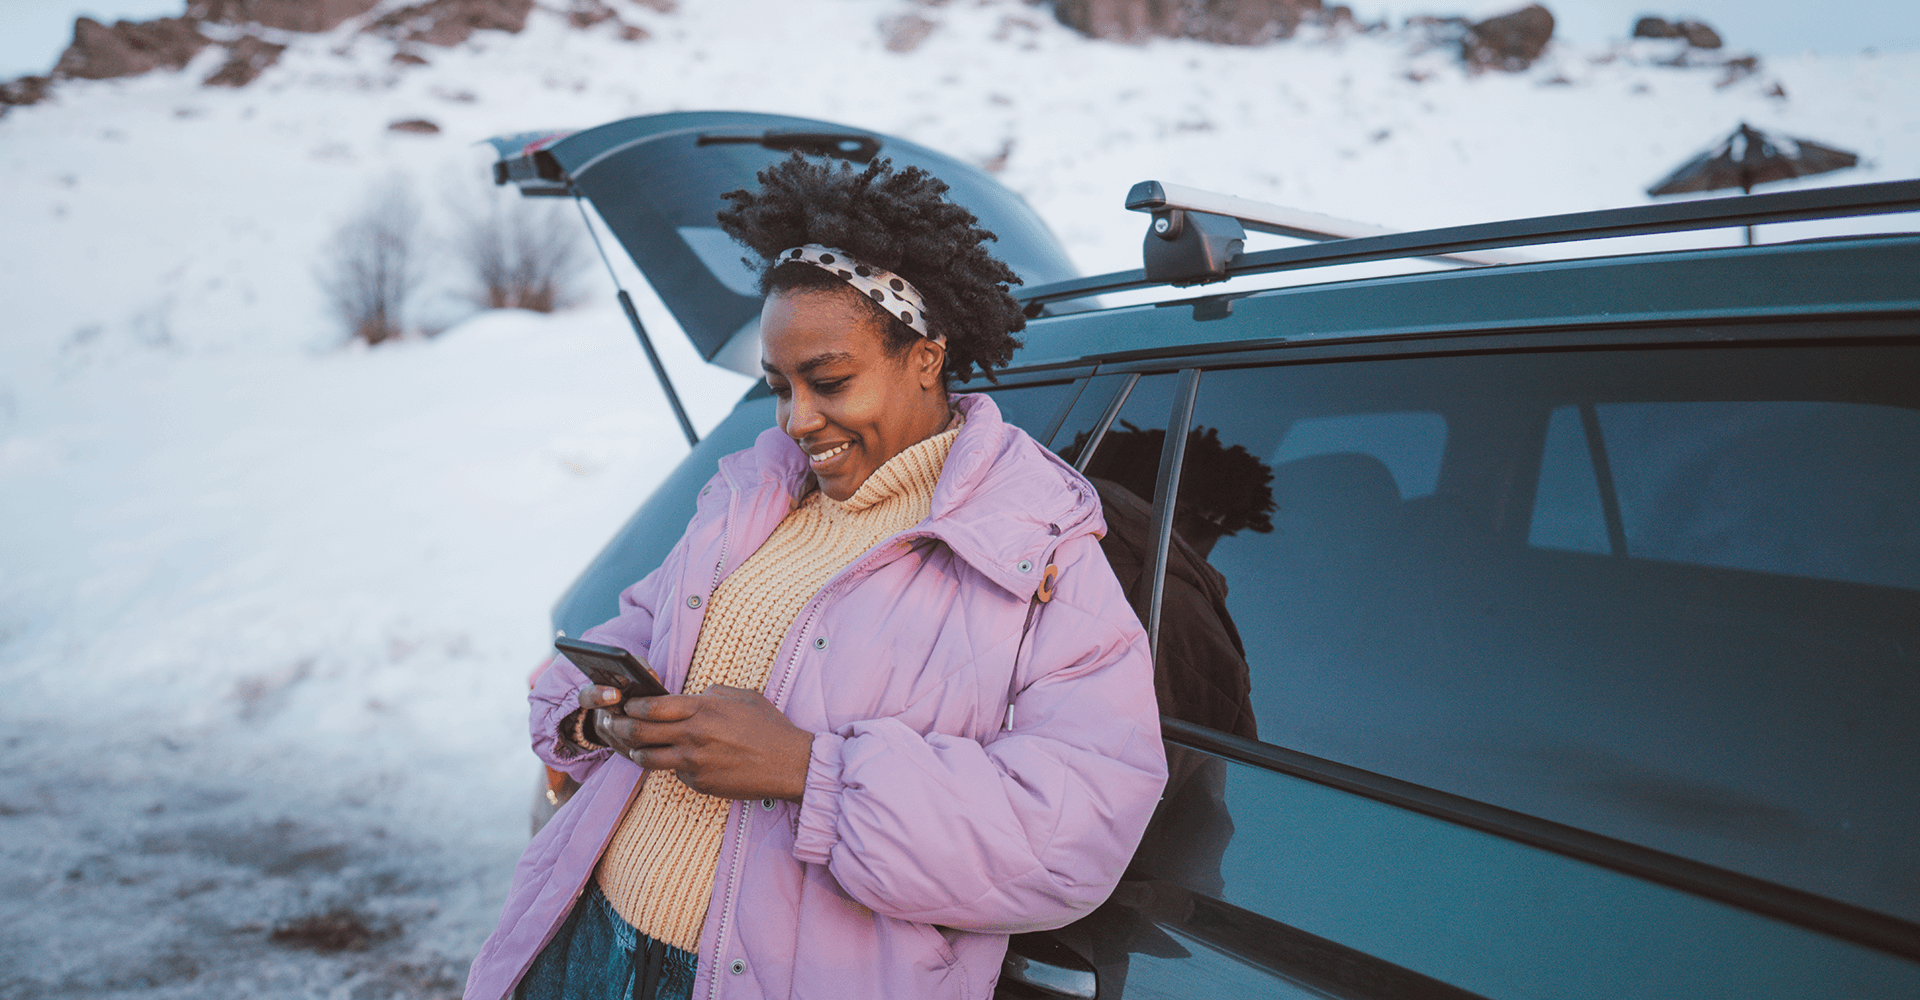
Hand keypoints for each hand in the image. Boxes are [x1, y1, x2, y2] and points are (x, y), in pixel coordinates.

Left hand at [595, 685, 813, 801]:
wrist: (790, 764)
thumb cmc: (770, 727)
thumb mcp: (742, 697)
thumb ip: (711, 694)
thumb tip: (691, 696)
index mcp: (703, 709)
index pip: (652, 706)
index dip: (633, 705)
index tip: (628, 704)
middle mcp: (694, 735)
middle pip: (640, 732)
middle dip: (621, 727)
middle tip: (614, 724)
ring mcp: (695, 762)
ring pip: (647, 758)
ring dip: (635, 751)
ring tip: (632, 746)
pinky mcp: (699, 783)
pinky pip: (674, 772)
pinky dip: (671, 766)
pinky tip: (673, 760)